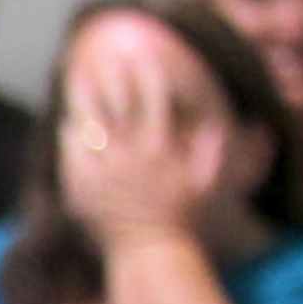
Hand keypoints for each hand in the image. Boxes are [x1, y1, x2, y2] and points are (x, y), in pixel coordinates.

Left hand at [61, 43, 230, 251]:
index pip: (155, 98)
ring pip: (90, 122)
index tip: (144, 54)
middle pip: (119, 103)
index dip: (149, 73)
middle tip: (106, 55)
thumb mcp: (208, 181)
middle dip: (113, 75)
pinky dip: (72, 133)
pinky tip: (70, 119)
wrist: (150, 249)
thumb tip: (232, 123)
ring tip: (77, 75)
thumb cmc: (184, 216)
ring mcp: (105, 169)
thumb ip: (216, 149)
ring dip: (84, 96)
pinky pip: (73, 151)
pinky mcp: (83, 185)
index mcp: (162, 148)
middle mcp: (132, 154)